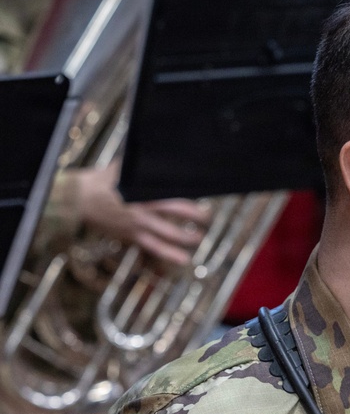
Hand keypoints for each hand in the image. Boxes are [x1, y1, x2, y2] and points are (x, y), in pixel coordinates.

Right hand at [76, 163, 211, 265]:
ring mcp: (138, 224)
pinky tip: (184, 260)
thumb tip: (157, 154)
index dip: (189, 194)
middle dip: (197, 215)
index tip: (203, 191)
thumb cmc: (102, 181)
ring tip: (199, 238)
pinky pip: (155, 247)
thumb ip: (140, 166)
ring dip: (188, 237)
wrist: (78, 200)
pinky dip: (170, 254)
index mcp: (143, 189)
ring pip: (169, 233)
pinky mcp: (132, 236)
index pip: (172, 191)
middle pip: (177, 210)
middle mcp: (144, 207)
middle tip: (207, 216)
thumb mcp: (122, 169)